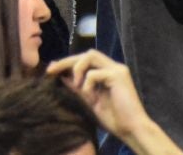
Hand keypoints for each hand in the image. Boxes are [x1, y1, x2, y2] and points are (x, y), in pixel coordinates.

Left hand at [47, 51, 177, 154]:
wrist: (131, 129)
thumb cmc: (114, 118)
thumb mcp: (90, 100)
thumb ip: (77, 87)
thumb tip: (61, 75)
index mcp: (108, 72)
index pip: (85, 59)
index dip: (67, 62)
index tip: (51, 70)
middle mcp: (114, 67)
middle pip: (86, 54)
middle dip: (67, 61)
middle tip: (52, 70)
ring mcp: (117, 70)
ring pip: (90, 56)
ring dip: (78, 69)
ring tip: (77, 86)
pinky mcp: (118, 76)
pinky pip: (95, 73)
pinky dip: (87, 83)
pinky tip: (89, 96)